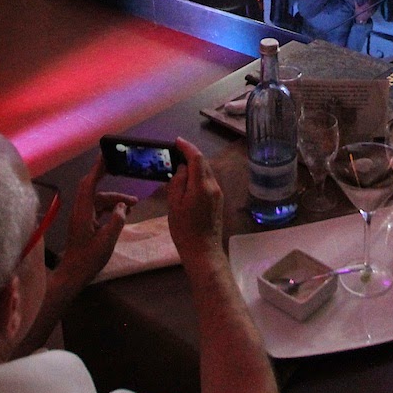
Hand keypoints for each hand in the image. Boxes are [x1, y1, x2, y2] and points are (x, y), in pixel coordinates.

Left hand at [57, 157, 136, 282]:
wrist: (73, 275)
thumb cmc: (88, 259)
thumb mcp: (107, 240)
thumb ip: (117, 220)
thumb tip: (122, 207)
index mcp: (83, 211)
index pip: (89, 183)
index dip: (97, 168)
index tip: (106, 156)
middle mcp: (80, 211)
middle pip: (95, 190)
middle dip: (111, 185)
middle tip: (124, 178)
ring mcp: (81, 218)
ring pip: (98, 201)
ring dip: (114, 201)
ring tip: (133, 205)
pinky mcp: (84, 225)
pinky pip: (98, 210)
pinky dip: (110, 209)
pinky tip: (122, 214)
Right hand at [167, 138, 222, 265]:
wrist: (203, 251)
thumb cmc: (185, 230)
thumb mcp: (174, 205)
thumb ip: (178, 183)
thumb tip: (181, 168)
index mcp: (202, 186)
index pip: (196, 158)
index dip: (187, 147)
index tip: (176, 141)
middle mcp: (214, 186)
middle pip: (204, 163)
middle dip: (190, 155)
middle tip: (175, 152)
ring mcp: (218, 193)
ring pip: (207, 172)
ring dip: (195, 165)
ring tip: (179, 165)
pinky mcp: (218, 200)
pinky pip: (208, 181)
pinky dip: (198, 175)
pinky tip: (188, 180)